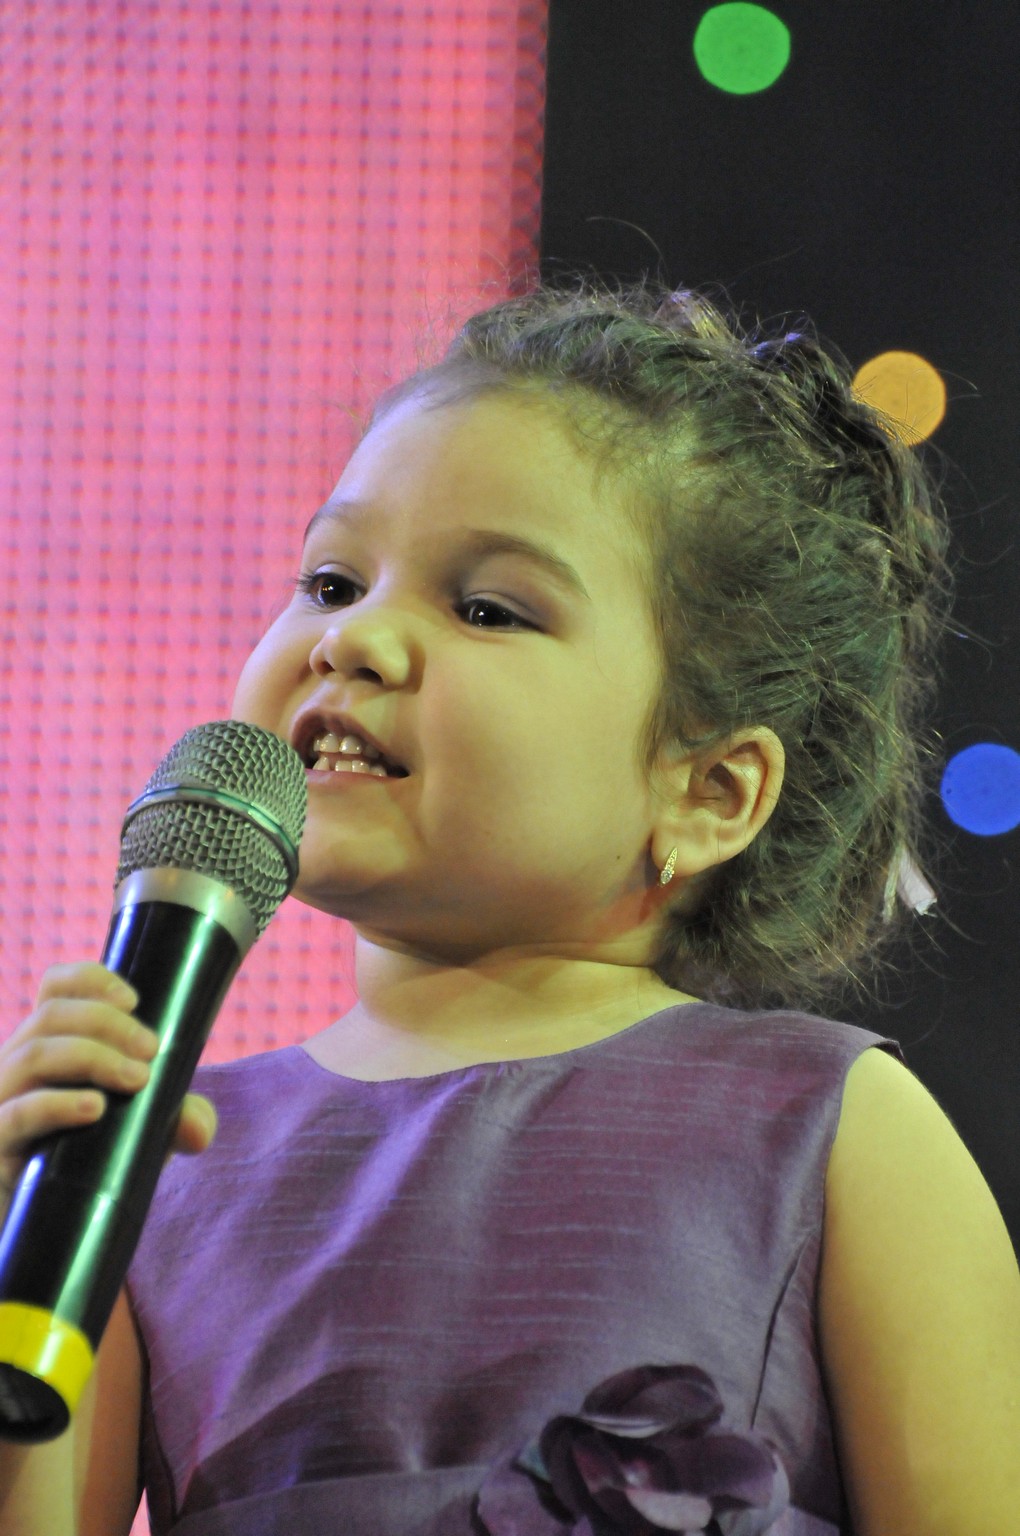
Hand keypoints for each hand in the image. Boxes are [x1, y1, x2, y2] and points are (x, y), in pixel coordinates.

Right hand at [0, 962, 216, 1200]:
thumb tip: (197, 1126)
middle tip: (151, 1051)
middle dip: (108, 1023)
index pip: (55, 989)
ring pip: (34, 1054)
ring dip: (93, 1056)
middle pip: (50, 1014)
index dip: (90, 980)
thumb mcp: (141, 1135)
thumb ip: (177, 1121)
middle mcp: (16, 1067)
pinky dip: (58, 1104)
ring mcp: (0, 1104)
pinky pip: (18, 1114)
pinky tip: (95, 1109)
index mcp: (48, 1047)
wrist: (49, 1234)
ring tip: (139, 1079)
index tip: (134, 1000)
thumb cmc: (92, 1168)